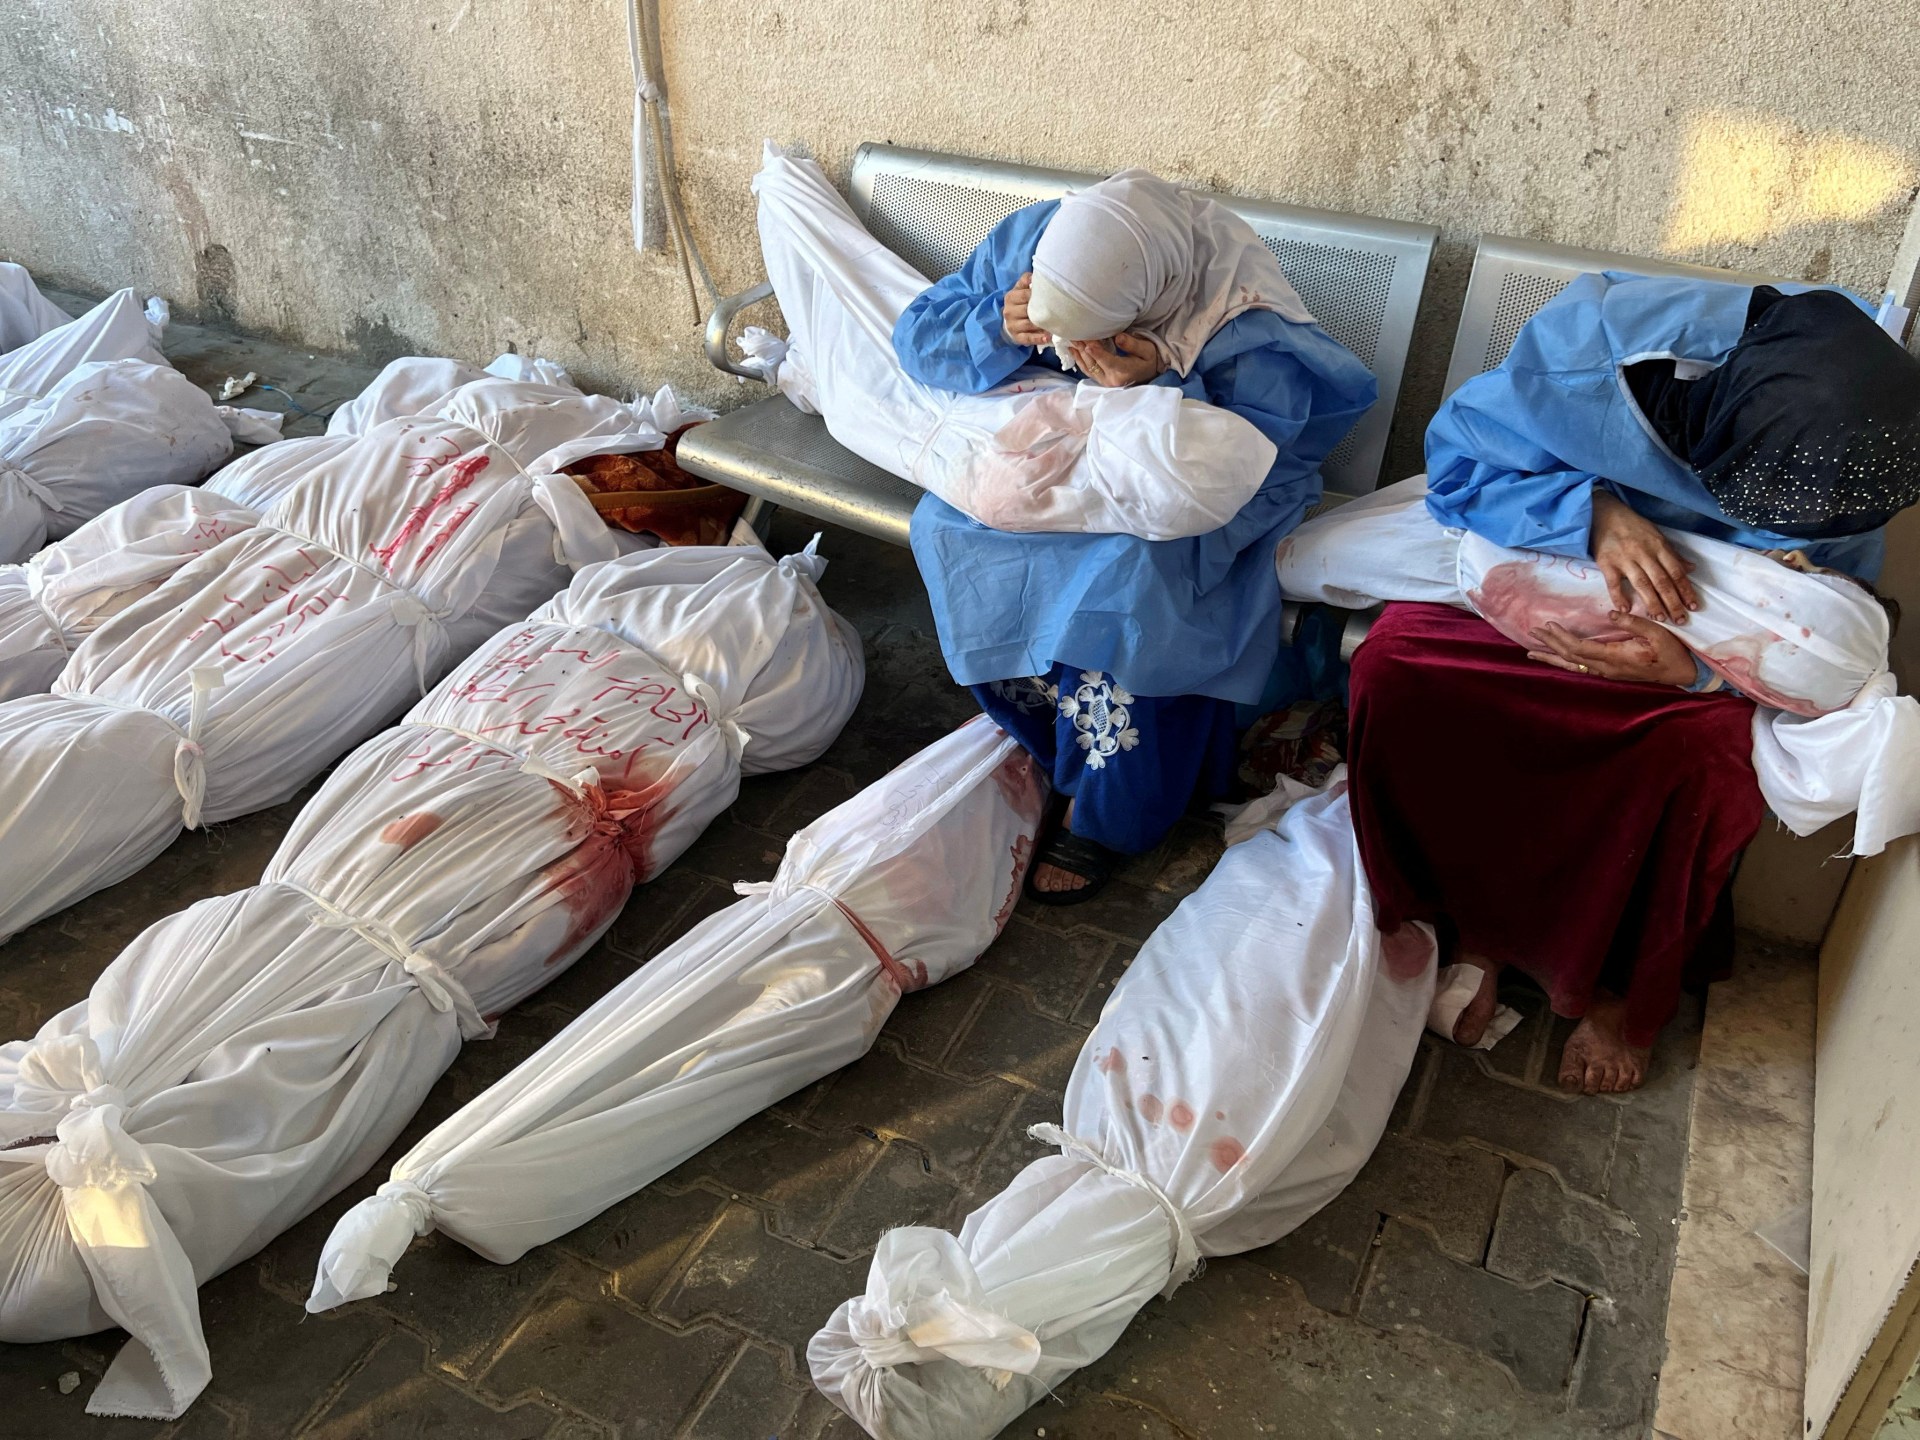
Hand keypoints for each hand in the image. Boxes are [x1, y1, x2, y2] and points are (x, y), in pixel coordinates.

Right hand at [1002, 272, 1048, 347]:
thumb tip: (1035, 276)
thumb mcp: (1021, 288)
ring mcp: (1012, 326)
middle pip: (1027, 311)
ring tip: (1054, 324)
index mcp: (1010, 297)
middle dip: (1041, 311)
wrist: (1010, 320)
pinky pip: (1028, 338)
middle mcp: (1009, 311)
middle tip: (1055, 310)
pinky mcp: (1017, 337)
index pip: (1025, 295)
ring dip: (1042, 325)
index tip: (1050, 295)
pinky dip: (1038, 338)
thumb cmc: (1020, 301)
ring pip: (1029, 325)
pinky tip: (1048, 337)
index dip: (1037, 295)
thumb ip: (1027, 280)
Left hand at [1068, 332, 1162, 387]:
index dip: (1097, 352)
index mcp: (1124, 372)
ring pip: (1088, 366)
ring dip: (1079, 352)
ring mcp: (1104, 382)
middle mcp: (1111, 380)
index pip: (1108, 361)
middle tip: (1075, 334)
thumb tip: (1118, 337)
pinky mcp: (1100, 380)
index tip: (1088, 344)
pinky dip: (1079, 359)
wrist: (1149, 374)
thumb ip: (1133, 344)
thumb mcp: (1147, 350)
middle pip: (1094, 363)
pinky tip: (1072, 349)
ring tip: (1071, 338)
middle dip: (1084, 348)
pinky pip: (1087, 370)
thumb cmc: (1149, 360)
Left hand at [1526, 612, 1698, 686]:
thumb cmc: (1671, 651)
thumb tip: (1611, 613)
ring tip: (1532, 652)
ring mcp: (1607, 672)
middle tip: (1533, 632)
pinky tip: (1556, 659)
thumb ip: (1633, 622)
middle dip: (1550, 645)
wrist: (1682, 673)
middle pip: (1571, 657)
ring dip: (1553, 657)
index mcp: (1616, 657)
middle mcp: (1607, 668)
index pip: (1580, 648)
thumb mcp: (1657, 632)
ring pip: (1573, 666)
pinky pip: (1582, 668)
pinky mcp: (1610, 672)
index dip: (1562, 637)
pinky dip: (1565, 662)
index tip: (1549, 625)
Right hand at [1590, 489, 1697, 623]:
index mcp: (1659, 546)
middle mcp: (1644, 554)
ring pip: (1642, 584)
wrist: (1603, 513)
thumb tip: (1691, 568)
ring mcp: (1625, 559)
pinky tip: (1626, 610)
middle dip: (1673, 602)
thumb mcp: (1656, 535)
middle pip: (1662, 581)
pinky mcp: (1606, 562)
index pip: (1676, 572)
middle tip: (1680, 620)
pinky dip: (1619, 597)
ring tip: (1660, 619)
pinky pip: (1613, 583)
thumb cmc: (1632, 526)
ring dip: (1652, 603)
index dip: (1685, 590)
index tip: (1693, 606)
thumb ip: (1672, 554)